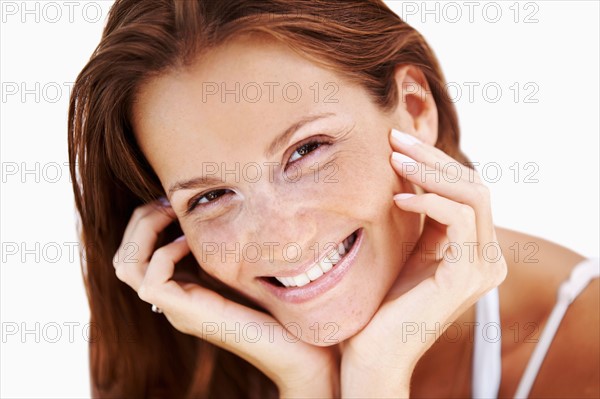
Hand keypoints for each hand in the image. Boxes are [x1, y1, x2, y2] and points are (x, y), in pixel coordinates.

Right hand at [113, 201, 338, 397]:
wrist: (296, 350)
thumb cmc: (279, 306)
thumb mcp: (245, 266)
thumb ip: (226, 247)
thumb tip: (216, 209)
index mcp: (184, 289)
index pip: (137, 254)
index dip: (148, 221)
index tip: (175, 200)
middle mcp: (173, 301)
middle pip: (124, 258)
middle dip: (141, 221)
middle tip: (168, 201)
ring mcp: (177, 310)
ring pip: (127, 267)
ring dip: (146, 231)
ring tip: (172, 213)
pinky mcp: (186, 315)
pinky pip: (152, 280)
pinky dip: (167, 252)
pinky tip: (190, 244)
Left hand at [340, 129, 507, 396]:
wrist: (372, 351)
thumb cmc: (381, 299)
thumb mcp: (406, 245)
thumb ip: (419, 213)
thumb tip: (406, 163)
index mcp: (474, 247)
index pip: (466, 188)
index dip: (434, 160)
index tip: (396, 142)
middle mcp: (487, 256)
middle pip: (473, 185)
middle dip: (433, 157)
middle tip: (394, 139)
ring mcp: (482, 268)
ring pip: (472, 196)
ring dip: (431, 171)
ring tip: (394, 159)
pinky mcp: (467, 278)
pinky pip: (460, 221)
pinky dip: (430, 201)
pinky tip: (397, 197)